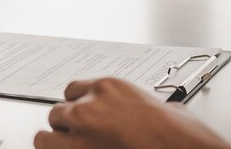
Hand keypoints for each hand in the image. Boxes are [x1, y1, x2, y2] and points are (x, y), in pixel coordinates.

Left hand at [34, 78, 230, 148]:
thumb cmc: (185, 139)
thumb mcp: (165, 110)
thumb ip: (139, 107)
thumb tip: (146, 112)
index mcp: (108, 89)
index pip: (73, 91)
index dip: (78, 108)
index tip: (83, 119)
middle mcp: (87, 108)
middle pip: (57, 113)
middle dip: (67, 128)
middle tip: (81, 141)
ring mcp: (79, 135)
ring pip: (45, 138)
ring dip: (57, 146)